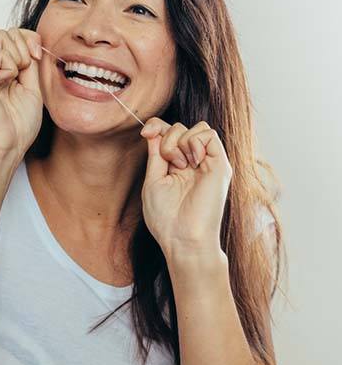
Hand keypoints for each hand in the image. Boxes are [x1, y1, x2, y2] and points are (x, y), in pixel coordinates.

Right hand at [0, 27, 43, 162]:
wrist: (7, 146)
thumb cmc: (19, 124)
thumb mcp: (32, 86)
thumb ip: (30, 62)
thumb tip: (32, 40)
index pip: (12, 35)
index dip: (29, 39)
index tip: (38, 56)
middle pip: (7, 32)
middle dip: (25, 47)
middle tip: (25, 72)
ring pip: (2, 36)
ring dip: (18, 57)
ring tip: (14, 80)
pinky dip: (10, 69)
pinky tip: (3, 85)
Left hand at [139, 117, 231, 262]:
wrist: (183, 238)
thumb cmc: (166, 217)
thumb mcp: (153, 179)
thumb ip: (156, 153)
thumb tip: (153, 130)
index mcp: (177, 165)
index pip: (169, 132)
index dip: (156, 125)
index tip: (146, 133)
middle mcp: (194, 161)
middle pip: (180, 127)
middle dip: (167, 138)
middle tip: (169, 163)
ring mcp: (208, 162)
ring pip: (197, 127)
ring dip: (180, 141)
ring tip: (180, 165)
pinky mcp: (220, 165)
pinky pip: (209, 134)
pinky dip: (195, 141)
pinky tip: (192, 161)